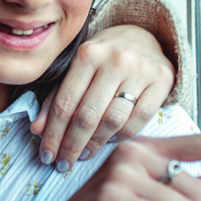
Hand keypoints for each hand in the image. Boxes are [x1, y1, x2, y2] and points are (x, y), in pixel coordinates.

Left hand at [32, 24, 174, 171]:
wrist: (143, 36)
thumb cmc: (104, 57)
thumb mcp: (76, 68)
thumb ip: (55, 97)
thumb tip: (38, 130)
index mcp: (88, 53)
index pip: (65, 102)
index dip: (53, 133)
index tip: (46, 154)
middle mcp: (115, 59)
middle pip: (88, 115)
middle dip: (71, 145)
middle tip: (63, 163)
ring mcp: (141, 70)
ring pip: (113, 120)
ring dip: (95, 144)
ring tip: (83, 155)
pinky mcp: (163, 80)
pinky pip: (139, 119)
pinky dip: (121, 136)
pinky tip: (109, 142)